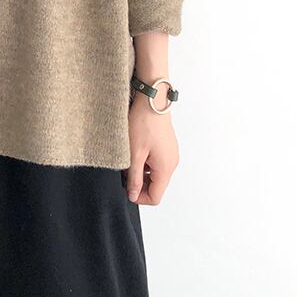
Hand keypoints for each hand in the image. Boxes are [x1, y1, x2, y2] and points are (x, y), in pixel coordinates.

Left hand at [124, 87, 179, 204]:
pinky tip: (135, 148)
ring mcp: (171, 153)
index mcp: (166, 168)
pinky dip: (145, 160)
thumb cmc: (144, 123)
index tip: (125, 187)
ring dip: (140, 170)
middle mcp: (172, 163)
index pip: (155, 197)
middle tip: (123, 170)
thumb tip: (133, 195)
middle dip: (138, 182)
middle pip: (156, 186)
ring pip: (155, 173)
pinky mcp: (167, 145)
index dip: (138, 197)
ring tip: (128, 156)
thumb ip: (134, 178)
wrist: (152, 99)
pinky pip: (156, 161)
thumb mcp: (134, 153)